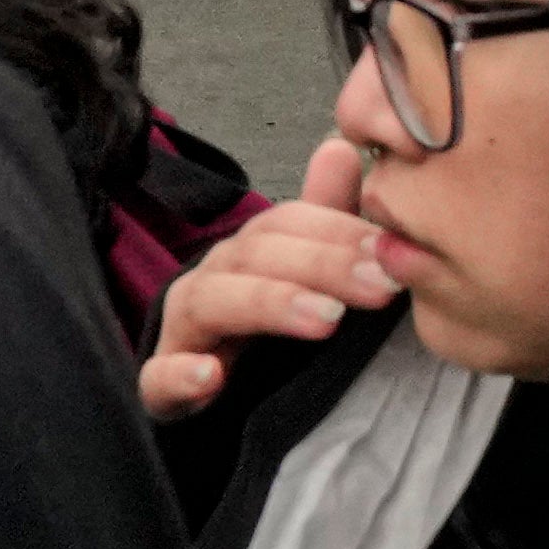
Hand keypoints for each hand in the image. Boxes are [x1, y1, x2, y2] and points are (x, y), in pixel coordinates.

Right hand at [140, 139, 402, 411]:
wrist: (209, 400)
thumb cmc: (259, 328)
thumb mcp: (297, 275)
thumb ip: (324, 218)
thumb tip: (341, 147)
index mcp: (247, 254)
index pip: (285, 224)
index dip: (337, 231)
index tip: (390, 251)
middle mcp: (211, 281)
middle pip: (256, 255)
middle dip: (321, 266)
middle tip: (380, 287)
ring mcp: (182, 332)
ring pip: (211, 302)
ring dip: (268, 304)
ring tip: (325, 320)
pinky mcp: (160, 388)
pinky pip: (158, 378)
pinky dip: (179, 375)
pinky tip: (210, 376)